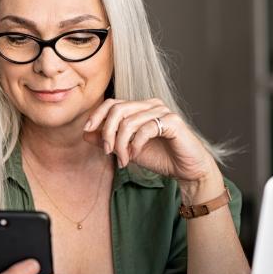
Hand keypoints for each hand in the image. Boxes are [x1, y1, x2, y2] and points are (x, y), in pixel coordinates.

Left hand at [82, 98, 220, 190]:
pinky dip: (135, 145)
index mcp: (140, 107)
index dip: (97, 115)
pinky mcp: (173, 122)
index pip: (112, 103)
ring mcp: (163, 111)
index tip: (87, 130)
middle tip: (108, 152)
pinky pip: (145, 129)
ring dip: (121, 144)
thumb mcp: (127, 149)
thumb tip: (86, 133)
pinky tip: (135, 155)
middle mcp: (151, 105)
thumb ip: (108, 140)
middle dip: (107, 132)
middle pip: (118, 109)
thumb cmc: (159, 157)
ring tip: (124, 160)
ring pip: (129, 121)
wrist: (186, 170)